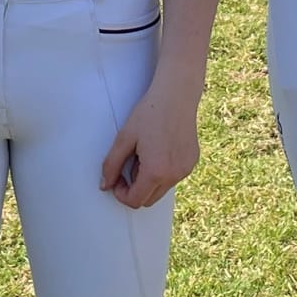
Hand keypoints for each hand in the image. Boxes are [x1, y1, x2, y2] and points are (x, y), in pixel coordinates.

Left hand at [100, 79, 199, 210]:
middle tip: (128, 165)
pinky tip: (159, 149)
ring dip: (148, 180)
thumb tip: (105, 185)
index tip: (116, 177)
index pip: (135, 200)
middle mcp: (174, 175)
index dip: (121, 193)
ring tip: (144, 153)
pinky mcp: (192, 162)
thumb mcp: (124, 138)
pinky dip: (162, 172)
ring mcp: (185, 170)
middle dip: (134, 189)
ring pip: (161, 189)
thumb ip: (111, 165)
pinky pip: (173, 177)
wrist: (176, 95)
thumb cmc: (150, 113)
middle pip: (149, 199)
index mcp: (156, 171)